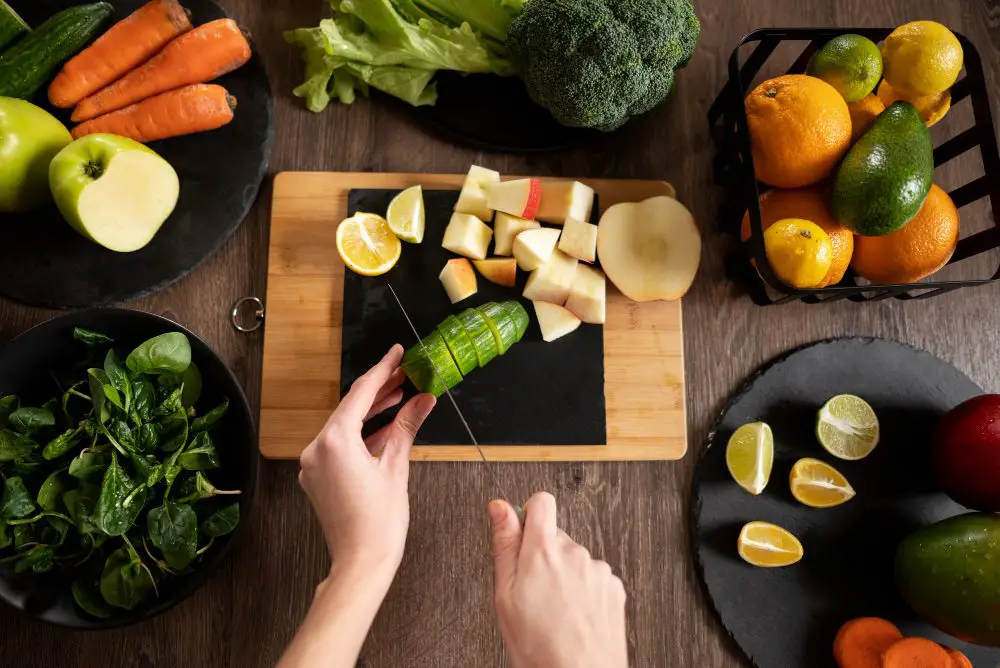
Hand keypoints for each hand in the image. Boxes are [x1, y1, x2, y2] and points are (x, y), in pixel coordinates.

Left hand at [299, 344, 435, 579]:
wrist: (361, 562)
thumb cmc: (379, 523)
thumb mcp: (396, 467)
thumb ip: (407, 427)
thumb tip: (423, 400)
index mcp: (335, 441)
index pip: (360, 393)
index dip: (382, 370)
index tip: (396, 354)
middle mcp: (316, 448)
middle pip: (350, 408)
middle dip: (378, 390)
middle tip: (403, 374)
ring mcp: (312, 464)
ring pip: (343, 425)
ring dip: (370, 412)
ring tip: (398, 397)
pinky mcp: (316, 476)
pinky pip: (338, 445)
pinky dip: (360, 434)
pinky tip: (383, 428)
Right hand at [489, 492, 628, 667]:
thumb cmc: (539, 647)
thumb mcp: (506, 595)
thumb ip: (504, 544)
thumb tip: (500, 508)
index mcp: (543, 550)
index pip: (540, 502)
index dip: (529, 515)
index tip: (522, 535)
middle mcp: (574, 553)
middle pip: (556, 537)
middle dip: (543, 557)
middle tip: (533, 592)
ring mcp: (597, 570)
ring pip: (574, 559)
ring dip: (564, 576)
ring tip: (554, 611)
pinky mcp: (614, 587)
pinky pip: (593, 577)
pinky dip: (583, 591)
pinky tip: (573, 616)